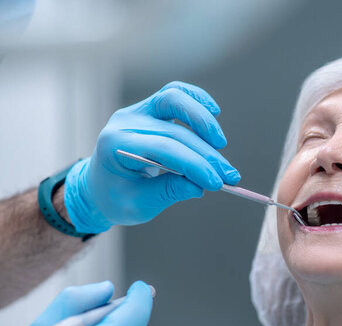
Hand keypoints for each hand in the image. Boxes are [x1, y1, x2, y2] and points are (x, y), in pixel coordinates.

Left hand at [64, 81, 240, 232]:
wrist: (100, 185)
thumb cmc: (116, 197)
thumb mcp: (138, 204)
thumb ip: (169, 192)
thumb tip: (200, 185)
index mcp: (115, 145)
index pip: (164, 149)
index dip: (194, 165)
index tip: (217, 183)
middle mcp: (126, 121)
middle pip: (176, 131)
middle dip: (207, 155)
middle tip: (228, 176)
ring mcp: (138, 110)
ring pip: (174, 98)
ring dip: (202, 119)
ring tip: (221, 145)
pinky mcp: (151, 107)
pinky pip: (176, 93)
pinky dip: (197, 100)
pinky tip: (215, 112)